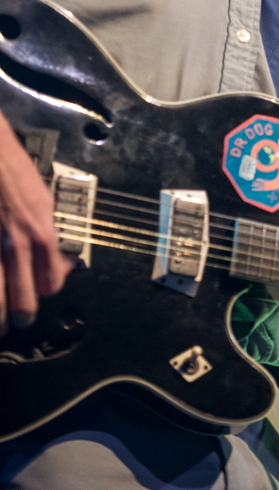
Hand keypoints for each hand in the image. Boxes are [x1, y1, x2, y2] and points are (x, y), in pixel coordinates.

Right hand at [0, 110, 70, 335]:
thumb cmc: (13, 169)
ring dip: (1, 314)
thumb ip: (52, 230)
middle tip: (19, 317)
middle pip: (24, 302)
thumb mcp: (45, 197)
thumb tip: (61, 257)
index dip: (49, 288)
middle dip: (23, 313)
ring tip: (2, 321)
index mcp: (43, 232)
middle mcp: (18, 245)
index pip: (53, 282)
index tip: (44, 287)